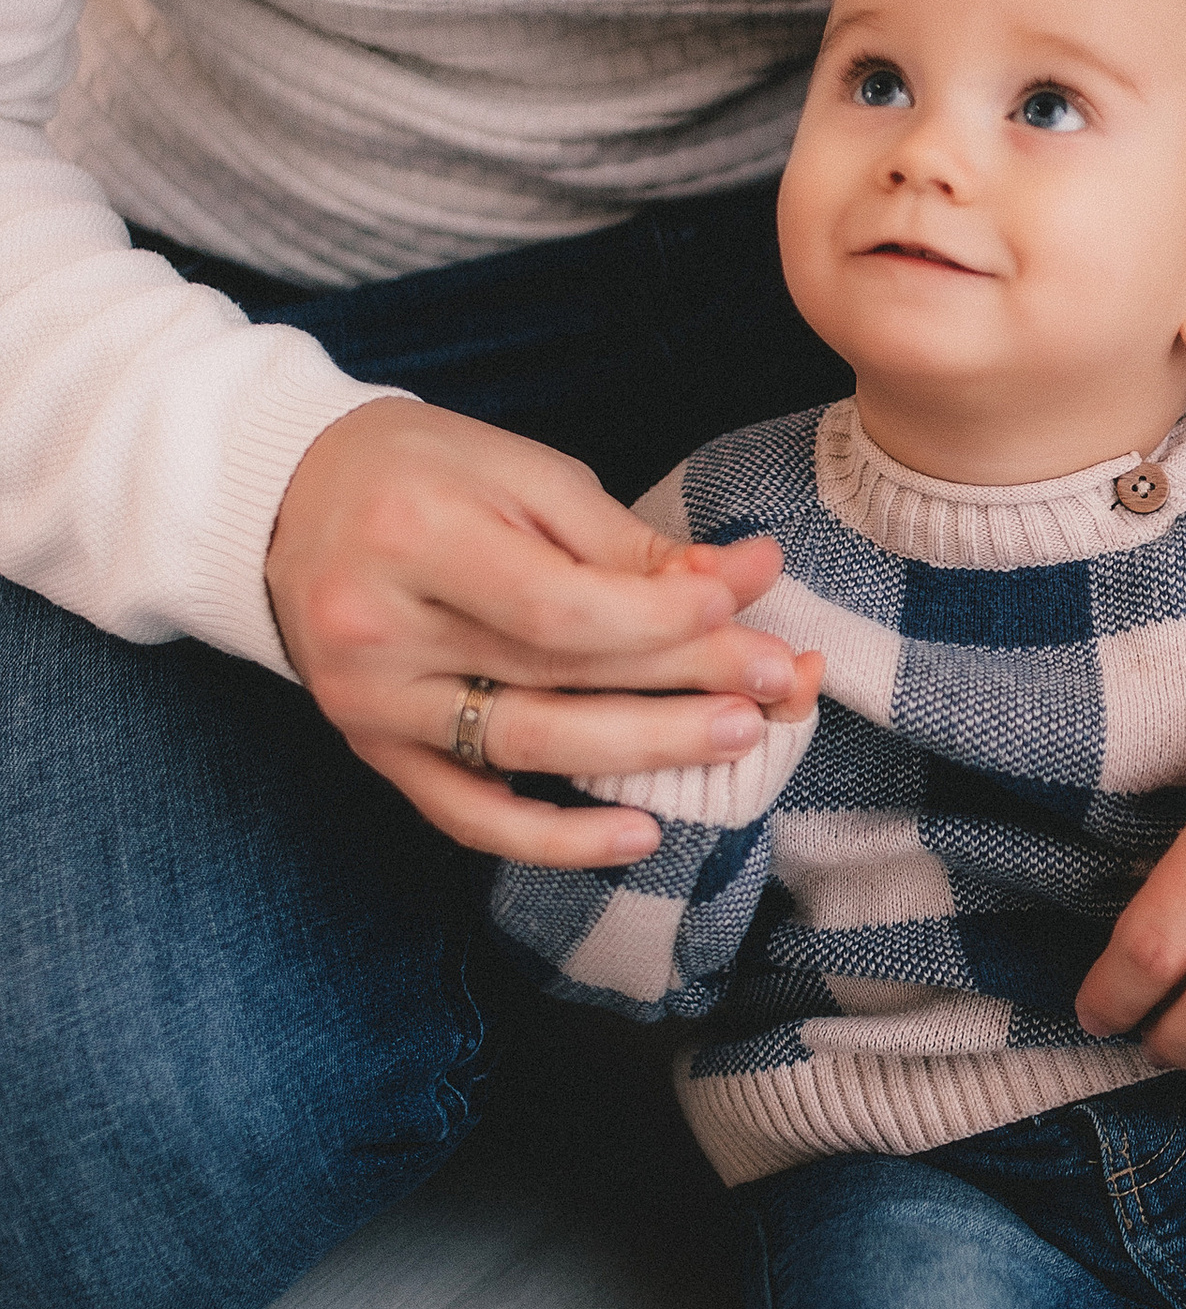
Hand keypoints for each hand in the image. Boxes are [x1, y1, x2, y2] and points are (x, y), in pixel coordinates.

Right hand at [266, 398, 823, 866]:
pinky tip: (637, 834)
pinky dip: (552, 838)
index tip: (739, 598)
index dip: (661, 615)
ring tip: (737, 738)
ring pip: (526, 749)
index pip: (560, 607)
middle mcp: (378, 630)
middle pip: (556, 677)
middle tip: (776, 682)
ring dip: (644, 754)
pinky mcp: (372, 747)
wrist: (286, 498)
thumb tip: (743, 578)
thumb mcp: (522, 473)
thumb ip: (626, 542)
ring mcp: (370, 702)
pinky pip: (467, 815)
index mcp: (411, 536)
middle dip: (682, 681)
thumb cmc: (420, 470)